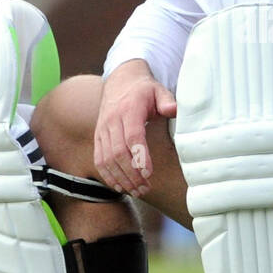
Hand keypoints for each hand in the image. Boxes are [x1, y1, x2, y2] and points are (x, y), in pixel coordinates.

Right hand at [94, 63, 176, 195]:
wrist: (120, 81)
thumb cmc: (143, 90)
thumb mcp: (158, 90)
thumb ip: (167, 101)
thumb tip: (174, 110)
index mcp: (129, 109)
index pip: (132, 136)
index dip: (139, 156)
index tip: (148, 173)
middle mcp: (112, 120)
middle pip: (118, 152)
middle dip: (131, 174)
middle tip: (145, 188)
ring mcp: (102, 129)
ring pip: (106, 159)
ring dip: (120, 178)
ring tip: (136, 191)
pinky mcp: (98, 137)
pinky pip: (99, 159)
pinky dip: (108, 175)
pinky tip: (120, 187)